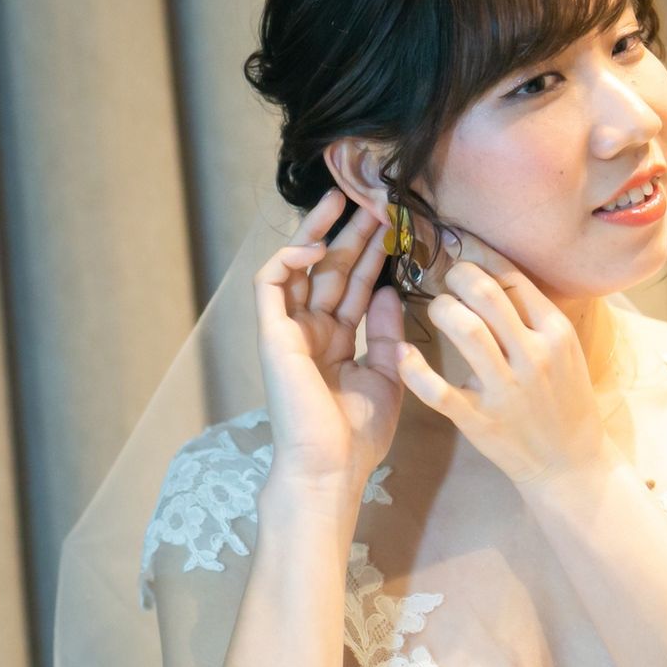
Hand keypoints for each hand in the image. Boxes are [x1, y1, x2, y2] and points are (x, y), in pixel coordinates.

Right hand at [253, 188, 404, 496]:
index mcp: (334, 340)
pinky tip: (315, 244)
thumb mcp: (387, 375)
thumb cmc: (357, 433)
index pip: (353, 285)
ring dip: (319, 232)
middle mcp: (309, 329)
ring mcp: (288, 329)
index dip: (372, 254)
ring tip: (342, 201)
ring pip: (299, 266)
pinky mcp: (271, 333)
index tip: (395, 226)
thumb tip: (390, 291)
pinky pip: (270, 283)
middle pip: (329, 268)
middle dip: (351, 233)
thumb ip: (387, 332)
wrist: (330, 467)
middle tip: (373, 199)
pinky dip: (288, 258)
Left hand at [395, 230, 608, 488]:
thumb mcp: (562, 349)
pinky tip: (401, 353)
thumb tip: (487, 263)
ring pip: (465, 329)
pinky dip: (413, 369)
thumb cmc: (561, 397)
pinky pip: (438, 390)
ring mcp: (506, 389)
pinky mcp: (479, 420)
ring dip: (441, 309)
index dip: (477, 254)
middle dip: (455, 276)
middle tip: (445, 279)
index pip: (512, 277)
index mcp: (556, 332)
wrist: (571, 465)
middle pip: (486, 294)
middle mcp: (534, 356)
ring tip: (437, 310)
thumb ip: (530, 311)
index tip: (455, 245)